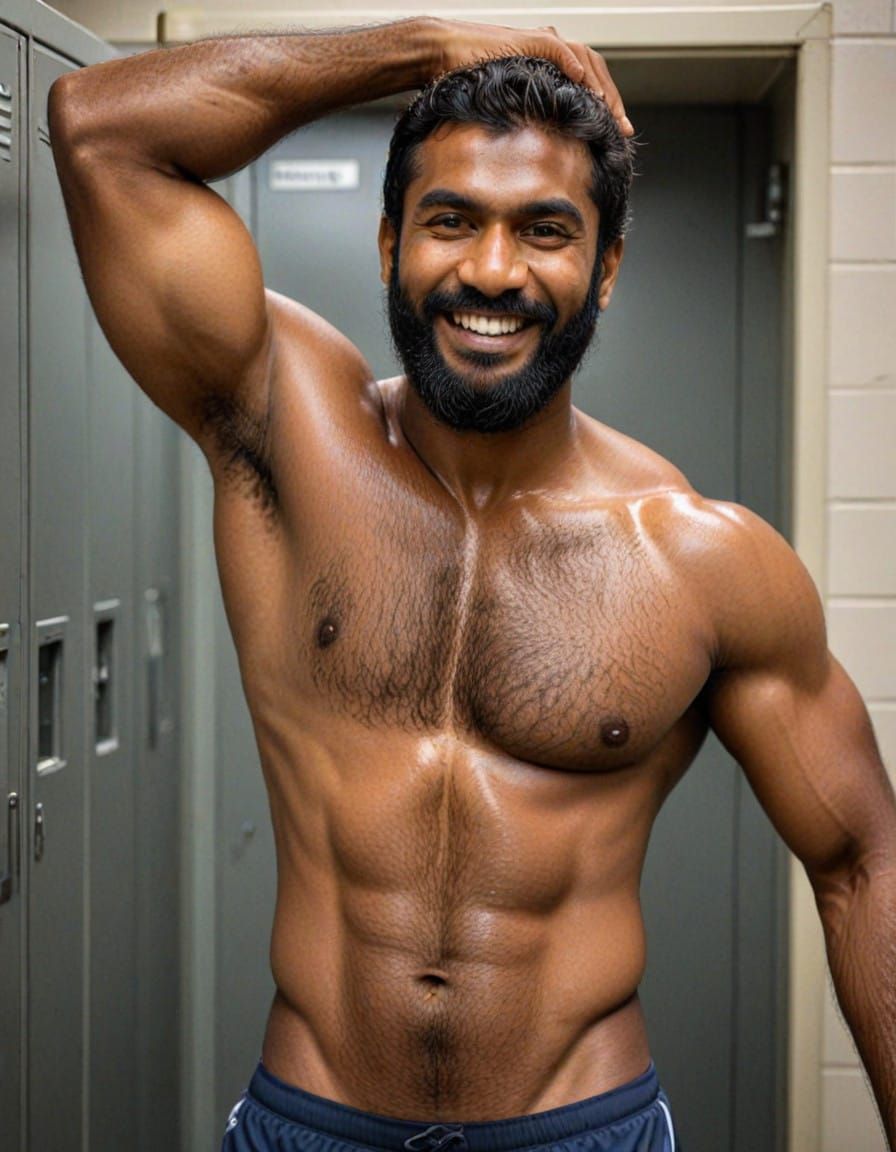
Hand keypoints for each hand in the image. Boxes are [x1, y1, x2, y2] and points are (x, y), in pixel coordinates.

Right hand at [427, 17, 633, 137]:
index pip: (591, 82)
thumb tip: (549, 148)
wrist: (444, 55)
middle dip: (612, 101)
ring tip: (609, 114)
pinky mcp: (531, 40)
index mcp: (552, 65)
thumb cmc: (471, 81)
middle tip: (624, 130)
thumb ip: (533, 116)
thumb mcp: (510, 104)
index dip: (608, 106)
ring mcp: (543, 42)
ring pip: (586, 60)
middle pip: (596, 70)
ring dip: (601, 88)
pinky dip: (575, 67)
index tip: (619, 133)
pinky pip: (560, 51)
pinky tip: (585, 86)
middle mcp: (553, 49)